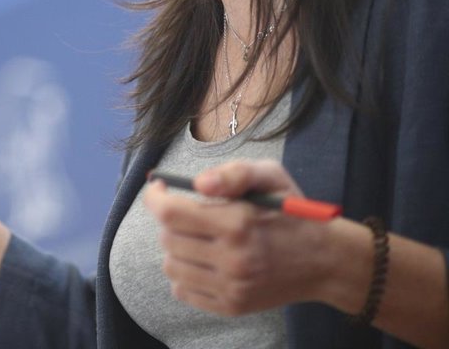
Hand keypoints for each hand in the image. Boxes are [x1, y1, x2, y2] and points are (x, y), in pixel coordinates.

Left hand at [143, 159, 333, 315]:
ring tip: (197, 238)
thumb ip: (233, 173)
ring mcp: (232, 287)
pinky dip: (184, 273)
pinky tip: (202, 260)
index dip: (154, 198)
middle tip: (188, 213)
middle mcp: (233, 259)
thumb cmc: (293, 214)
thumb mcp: (271, 176)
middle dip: (170, 220)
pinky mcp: (232, 306)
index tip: (158, 189)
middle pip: (167, 238)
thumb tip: (198, 183)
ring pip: (171, 266)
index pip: (170, 213)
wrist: (325, 262)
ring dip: (175, 247)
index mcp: (238, 223)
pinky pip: (182, 290)